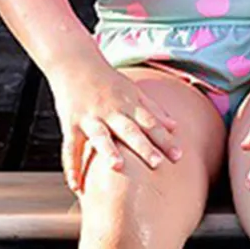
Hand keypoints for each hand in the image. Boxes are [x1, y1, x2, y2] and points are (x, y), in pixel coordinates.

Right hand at [51, 62, 179, 192]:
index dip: (165, 139)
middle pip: (130, 130)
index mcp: (130, 103)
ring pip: (101, 136)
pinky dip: (72, 167)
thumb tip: (175, 126)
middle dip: (144, 147)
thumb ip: (154, 110)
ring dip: (109, 151)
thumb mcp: (134, 91)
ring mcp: (91, 117)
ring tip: (117, 167)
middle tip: (158, 163)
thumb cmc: (108, 80)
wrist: (76, 63)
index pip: (151, 123)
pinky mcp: (71, 123)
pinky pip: (70, 147)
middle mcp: (112, 111)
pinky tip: (76, 186)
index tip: (179, 156)